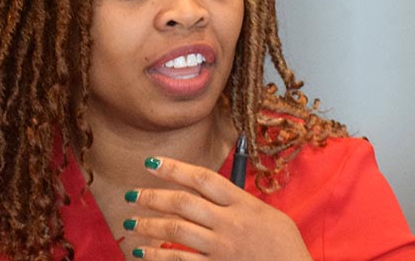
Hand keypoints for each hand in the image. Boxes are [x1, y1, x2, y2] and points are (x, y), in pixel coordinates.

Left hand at [124, 157, 311, 260]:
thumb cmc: (284, 246)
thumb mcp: (268, 215)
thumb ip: (239, 203)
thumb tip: (210, 194)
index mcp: (243, 204)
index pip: (203, 179)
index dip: (175, 168)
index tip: (152, 163)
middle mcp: (229, 223)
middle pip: (183, 203)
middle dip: (152, 197)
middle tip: (132, 195)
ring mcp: (221, 248)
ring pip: (175, 231)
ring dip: (148, 226)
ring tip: (130, 224)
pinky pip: (179, 260)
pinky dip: (157, 256)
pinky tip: (143, 252)